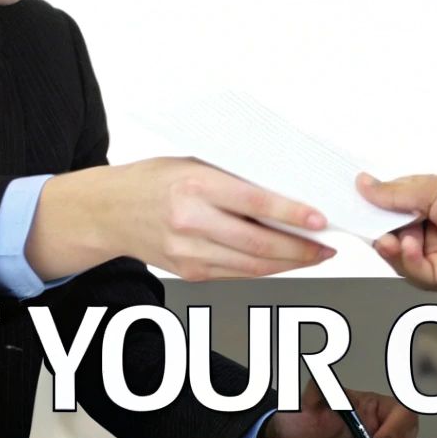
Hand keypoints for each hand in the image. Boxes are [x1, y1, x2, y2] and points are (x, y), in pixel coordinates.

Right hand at [29, 158, 333, 280]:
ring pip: (252, 265)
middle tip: (327, 245)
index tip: (319, 220)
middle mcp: (190, 221)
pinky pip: (236, 274)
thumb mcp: (193, 163)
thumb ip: (235, 178)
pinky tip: (284, 263)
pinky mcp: (188, 271)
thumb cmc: (154, 180)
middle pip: (258, 243)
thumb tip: (285, 188)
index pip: (254, 204)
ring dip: (289, 264)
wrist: (109, 211)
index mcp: (195, 187)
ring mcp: (188, 251)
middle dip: (300, 248)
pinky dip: (265, 270)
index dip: (291, 215)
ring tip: (315, 256)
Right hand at [357, 172, 436, 298]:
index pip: (390, 205)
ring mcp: (431, 253)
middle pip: (387, 231)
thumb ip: (397, 192)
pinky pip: (413, 270)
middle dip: (375, 227)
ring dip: (388, 246)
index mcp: (427, 203)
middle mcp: (427, 229)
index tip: (354, 198)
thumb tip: (365, 185)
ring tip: (388, 237)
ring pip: (395, 254)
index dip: (372, 203)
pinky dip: (406, 258)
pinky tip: (408, 246)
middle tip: (362, 220)